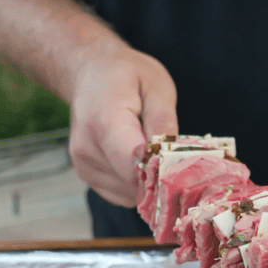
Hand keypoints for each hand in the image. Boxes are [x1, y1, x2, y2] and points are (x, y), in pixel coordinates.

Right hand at [68, 46, 177, 206]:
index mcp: (104, 121)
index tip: (183, 165)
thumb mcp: (156, 85)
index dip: (163, 171)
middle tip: (176, 158)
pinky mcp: (86, 175)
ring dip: (148, 181)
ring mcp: (84, 165)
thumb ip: (164, 120)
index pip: (135, 165)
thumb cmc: (124, 75)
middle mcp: (87, 148)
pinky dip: (135, 184)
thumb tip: (174, 154)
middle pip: (133, 183)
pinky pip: (121, 193)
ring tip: (153, 153)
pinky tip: (139, 160)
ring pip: (129, 192)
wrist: (88, 74)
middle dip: (159, 176)